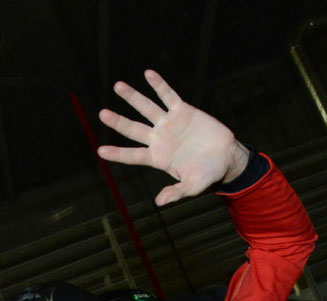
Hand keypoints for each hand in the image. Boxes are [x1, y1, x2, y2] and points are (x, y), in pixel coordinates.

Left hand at [98, 69, 249, 205]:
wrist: (226, 157)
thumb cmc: (207, 174)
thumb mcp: (192, 186)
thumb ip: (176, 192)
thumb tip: (159, 201)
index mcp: (157, 157)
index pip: (133, 155)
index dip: (117, 153)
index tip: (100, 151)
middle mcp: (159, 138)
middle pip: (133, 129)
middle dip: (118, 122)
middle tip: (102, 114)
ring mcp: (169, 123)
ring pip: (146, 107)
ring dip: (133, 97)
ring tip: (118, 86)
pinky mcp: (182, 111)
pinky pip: (168, 96)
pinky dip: (159, 85)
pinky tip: (148, 73)